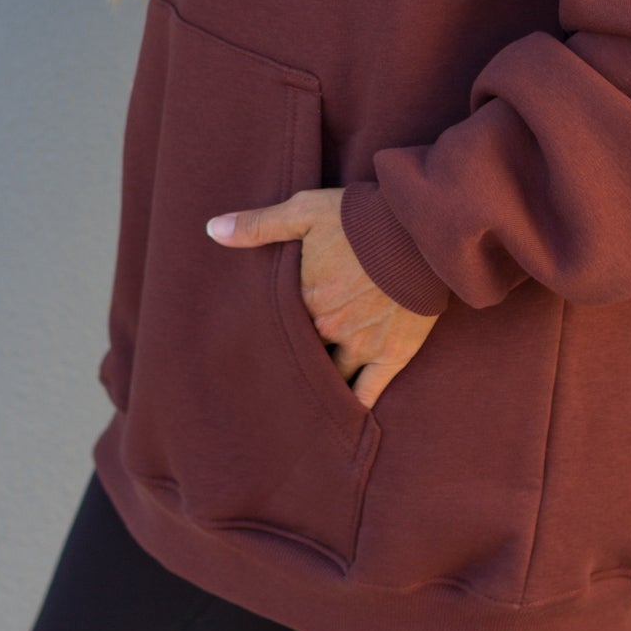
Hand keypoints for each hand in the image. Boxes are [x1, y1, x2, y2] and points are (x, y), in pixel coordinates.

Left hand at [205, 187, 438, 409]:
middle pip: (300, 353)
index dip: (268, 331)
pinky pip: (367, 393)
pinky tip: (339, 419)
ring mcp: (360, 345)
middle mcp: (326, 328)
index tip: (261, 337)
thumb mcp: (305, 210)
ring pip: (328, 378)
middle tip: (277, 371)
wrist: (419, 227)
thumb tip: (212, 230)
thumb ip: (258, 225)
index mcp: (302, 297)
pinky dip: (353, 407)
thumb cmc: (359, 216)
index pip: (274, 325)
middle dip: (291, 359)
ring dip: (317, 386)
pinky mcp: (391, 355)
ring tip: (302, 401)